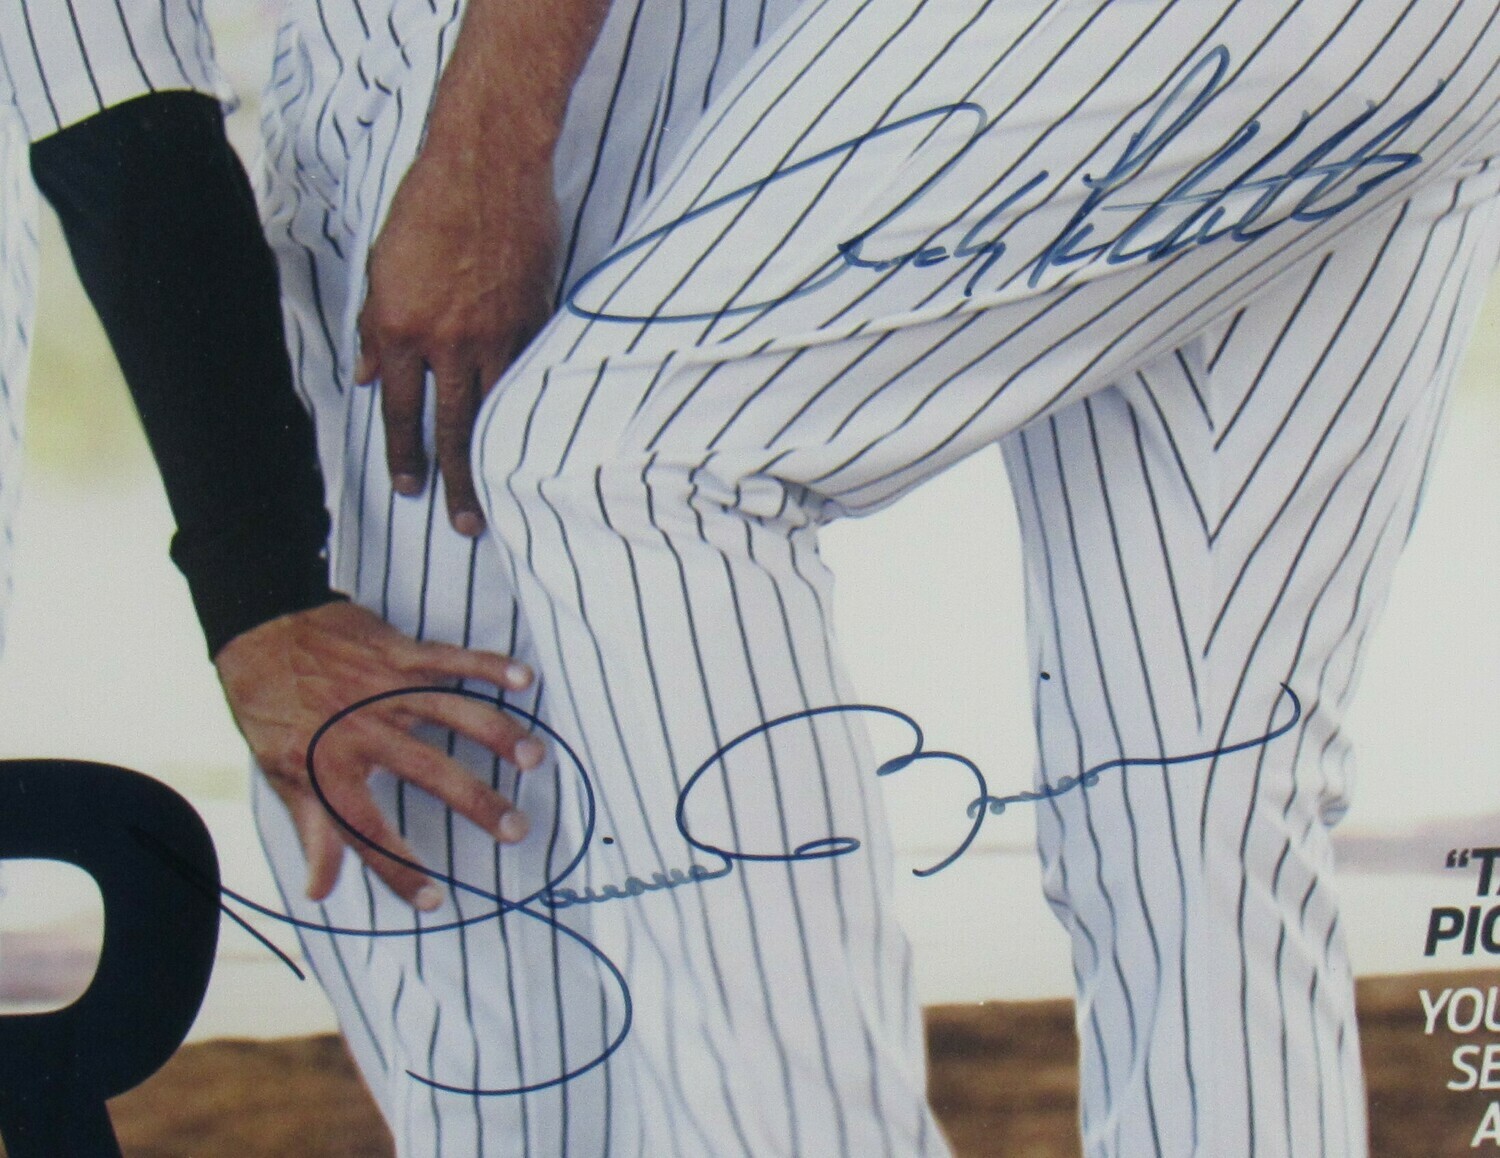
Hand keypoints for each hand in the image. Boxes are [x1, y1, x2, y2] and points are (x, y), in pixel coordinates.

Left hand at [214, 600, 542, 908]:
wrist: (259, 628)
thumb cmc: (270, 708)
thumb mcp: (280, 774)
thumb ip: (312, 831)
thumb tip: (319, 891)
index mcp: (326, 766)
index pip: (364, 832)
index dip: (398, 871)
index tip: (435, 901)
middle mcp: (360, 729)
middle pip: (427, 770)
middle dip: (477, 802)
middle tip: (516, 829)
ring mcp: (383, 687)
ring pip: (451, 711)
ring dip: (496, 734)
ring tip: (533, 758)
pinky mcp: (398, 651)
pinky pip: (450, 659)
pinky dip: (488, 666)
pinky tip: (524, 679)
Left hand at [355, 133, 555, 536]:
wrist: (487, 164)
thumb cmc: (427, 206)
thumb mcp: (381, 268)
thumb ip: (373, 328)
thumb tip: (366, 376)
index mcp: (400, 329)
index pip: (401, 411)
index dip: (404, 456)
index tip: (409, 488)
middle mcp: (448, 342)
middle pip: (452, 428)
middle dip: (455, 481)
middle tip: (463, 526)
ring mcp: (497, 334)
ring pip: (497, 412)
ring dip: (495, 461)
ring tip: (500, 501)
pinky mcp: (535, 320)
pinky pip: (530, 377)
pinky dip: (528, 410)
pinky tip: (532, 437)